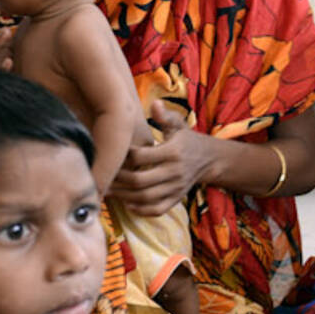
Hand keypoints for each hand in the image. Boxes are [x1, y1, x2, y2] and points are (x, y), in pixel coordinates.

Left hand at [112, 100, 207, 215]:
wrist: (210, 159)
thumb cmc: (187, 139)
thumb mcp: (179, 124)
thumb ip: (165, 115)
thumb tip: (154, 103)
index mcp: (173, 152)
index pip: (141, 157)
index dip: (124, 156)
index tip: (116, 153)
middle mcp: (175, 172)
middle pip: (140, 181)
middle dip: (119, 180)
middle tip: (105, 176)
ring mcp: (176, 188)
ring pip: (145, 197)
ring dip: (124, 196)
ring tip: (109, 190)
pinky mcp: (177, 198)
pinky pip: (157, 209)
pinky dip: (141, 210)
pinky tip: (128, 204)